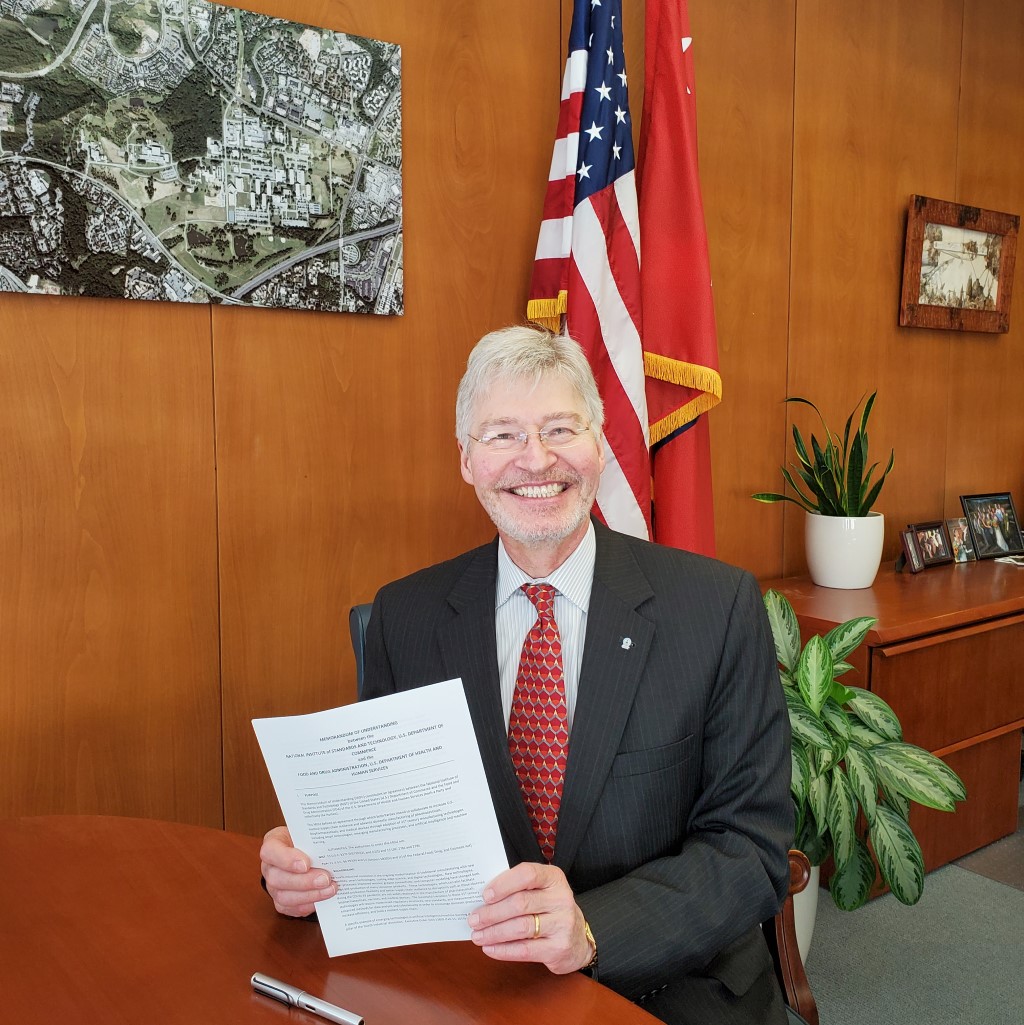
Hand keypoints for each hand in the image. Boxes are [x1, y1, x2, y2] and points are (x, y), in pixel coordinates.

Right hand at [259, 825, 336, 916]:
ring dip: (310, 895)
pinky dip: (309, 905)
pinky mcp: (281, 901)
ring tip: (330, 889)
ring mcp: (273, 886)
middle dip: (304, 881)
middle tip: (326, 879)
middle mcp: (269, 867)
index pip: (269, 851)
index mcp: (272, 845)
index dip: (286, 859)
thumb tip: (336, 844)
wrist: (304, 852)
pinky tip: (323, 899)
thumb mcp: (308, 832)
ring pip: (284, 897)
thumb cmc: (306, 840)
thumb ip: (316, 838)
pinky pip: (291, 908)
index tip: (306, 863)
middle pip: (277, 878)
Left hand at [467, 862, 593, 974]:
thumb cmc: (550, 910)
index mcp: (554, 878)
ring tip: (478, 936)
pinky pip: (525, 950)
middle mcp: (561, 899)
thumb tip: (483, 898)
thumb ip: (518, 889)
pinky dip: (503, 950)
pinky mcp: (558, 948)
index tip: (485, 895)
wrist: (578, 939)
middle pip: (520, 903)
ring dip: (494, 933)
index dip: (504, 884)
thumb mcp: (541, 891)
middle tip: (474, 919)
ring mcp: (562, 924)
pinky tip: (490, 949)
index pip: (527, 874)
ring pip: (520, 927)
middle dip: (492, 913)